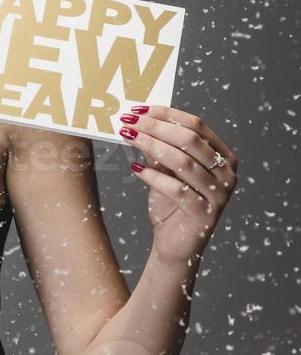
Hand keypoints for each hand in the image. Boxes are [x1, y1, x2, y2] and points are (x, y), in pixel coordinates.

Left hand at [118, 105, 238, 265]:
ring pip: (183, 162)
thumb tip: (138, 122)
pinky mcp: (205, 214)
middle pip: (190, 140)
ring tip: (127, 138)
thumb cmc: (171, 205)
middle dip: (156, 127)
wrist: (175, 244)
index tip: (138, 110)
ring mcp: (219, 194)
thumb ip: (159, 150)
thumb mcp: (165, 172)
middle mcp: (227, 173)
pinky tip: (135, 169)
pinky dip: (154, 177)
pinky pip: (177, 190)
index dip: (167, 114)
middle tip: (128, 122)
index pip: (197, 125)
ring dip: (150, 146)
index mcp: (223, 157)